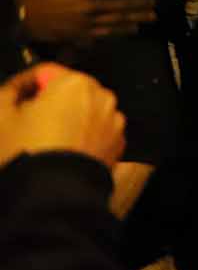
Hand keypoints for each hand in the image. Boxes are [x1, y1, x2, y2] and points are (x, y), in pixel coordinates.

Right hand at [0, 65, 124, 169]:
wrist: (51, 196)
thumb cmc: (26, 155)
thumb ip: (6, 95)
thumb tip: (11, 92)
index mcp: (75, 84)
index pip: (44, 73)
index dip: (22, 85)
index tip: (10, 97)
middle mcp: (101, 98)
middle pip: (66, 94)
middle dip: (45, 105)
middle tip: (22, 123)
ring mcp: (112, 123)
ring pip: (81, 114)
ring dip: (63, 122)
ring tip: (39, 143)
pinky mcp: (115, 147)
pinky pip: (93, 134)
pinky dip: (79, 139)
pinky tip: (57, 154)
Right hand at [16, 0, 155, 43]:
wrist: (21, 12)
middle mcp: (91, 8)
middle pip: (122, 8)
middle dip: (140, 7)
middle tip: (155, 7)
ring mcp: (85, 24)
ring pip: (116, 23)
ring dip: (134, 21)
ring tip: (149, 19)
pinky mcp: (78, 36)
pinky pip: (103, 35)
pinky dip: (118, 33)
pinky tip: (129, 31)